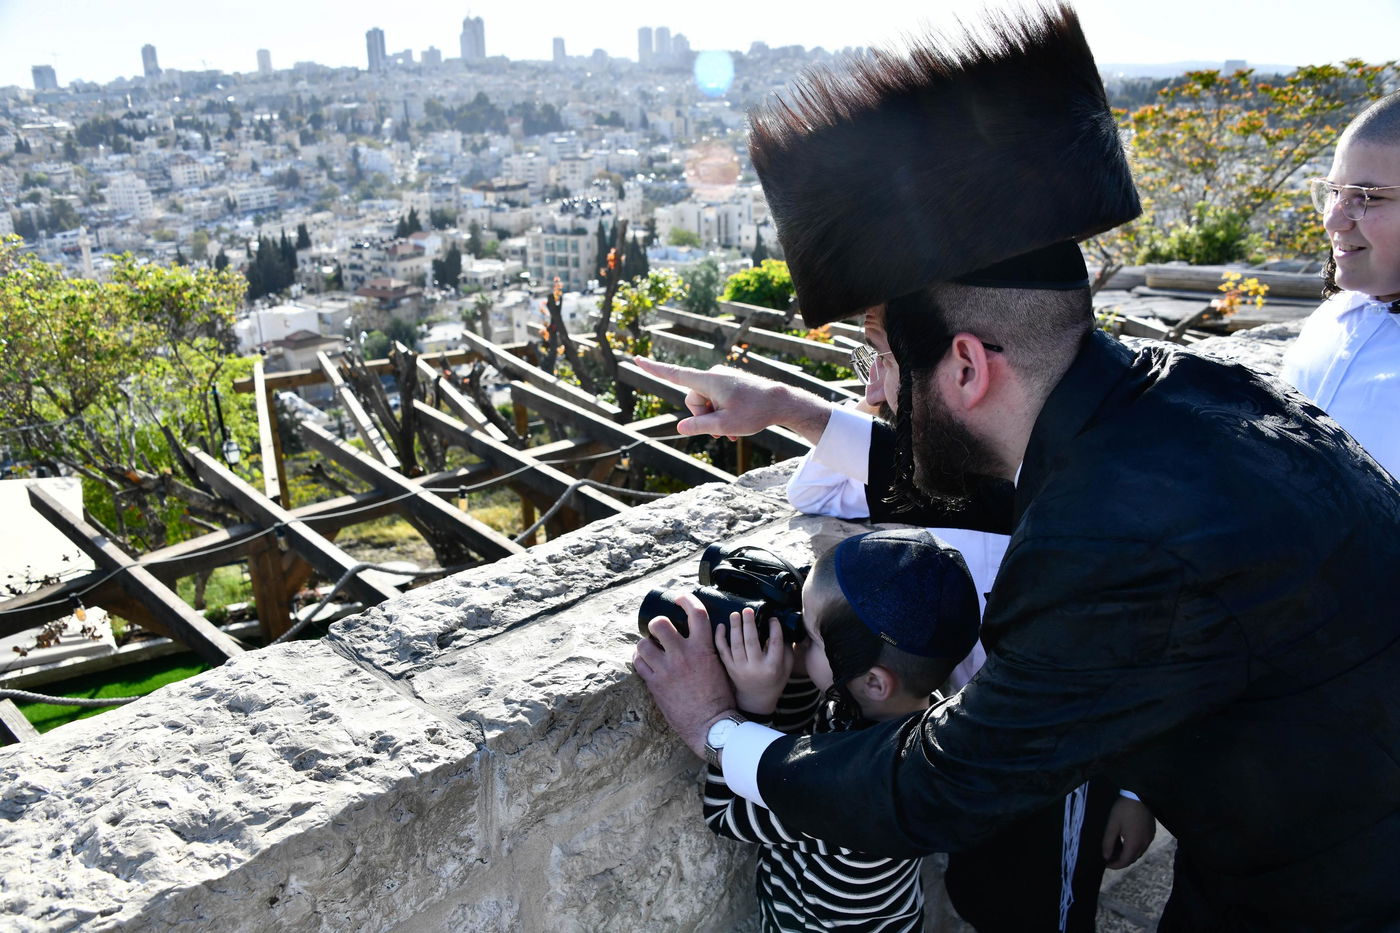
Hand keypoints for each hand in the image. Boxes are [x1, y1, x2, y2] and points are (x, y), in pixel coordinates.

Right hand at [632, 356, 832, 443]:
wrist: (782, 403)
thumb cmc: (755, 412)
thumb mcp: (724, 425)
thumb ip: (700, 426)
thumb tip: (680, 427)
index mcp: (708, 381)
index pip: (674, 375)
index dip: (654, 369)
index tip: (636, 359)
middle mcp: (713, 376)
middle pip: (693, 400)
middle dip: (703, 417)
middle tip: (723, 430)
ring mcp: (722, 380)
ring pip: (706, 404)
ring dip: (714, 419)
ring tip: (732, 431)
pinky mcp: (729, 385)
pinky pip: (716, 402)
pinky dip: (721, 415)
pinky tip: (734, 429)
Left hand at [633, 592, 737, 757]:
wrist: (711, 725)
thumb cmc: (720, 698)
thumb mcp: (721, 666)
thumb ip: (709, 648)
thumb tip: (702, 635)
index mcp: (703, 649)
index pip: (696, 613)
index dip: (686, 600)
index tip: (680, 599)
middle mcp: (683, 655)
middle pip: (660, 623)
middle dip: (656, 623)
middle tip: (659, 630)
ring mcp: (666, 669)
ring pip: (643, 644)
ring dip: (645, 644)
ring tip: (650, 649)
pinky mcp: (655, 684)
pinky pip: (638, 664)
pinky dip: (640, 660)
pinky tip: (645, 662)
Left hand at [715, 608, 792, 715]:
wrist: (756, 700)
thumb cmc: (774, 680)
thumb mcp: (786, 668)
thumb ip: (787, 649)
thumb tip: (783, 627)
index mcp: (772, 667)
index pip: (774, 643)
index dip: (774, 628)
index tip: (772, 618)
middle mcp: (755, 668)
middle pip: (751, 642)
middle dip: (749, 624)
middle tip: (748, 610)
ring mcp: (740, 668)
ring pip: (736, 645)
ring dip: (735, 628)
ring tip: (735, 614)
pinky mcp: (730, 669)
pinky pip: (723, 651)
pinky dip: (720, 638)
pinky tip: (721, 626)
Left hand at [1102, 796, 1155, 868]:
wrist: (1139, 796)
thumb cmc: (1123, 810)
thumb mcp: (1112, 825)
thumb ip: (1108, 842)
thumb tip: (1106, 856)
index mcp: (1134, 844)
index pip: (1125, 861)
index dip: (1115, 865)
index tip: (1106, 863)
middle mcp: (1144, 844)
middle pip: (1132, 859)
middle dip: (1121, 861)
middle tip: (1109, 857)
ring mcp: (1149, 839)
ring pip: (1138, 853)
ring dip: (1127, 855)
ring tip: (1116, 850)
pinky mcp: (1151, 833)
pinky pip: (1142, 846)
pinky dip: (1133, 848)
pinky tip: (1126, 842)